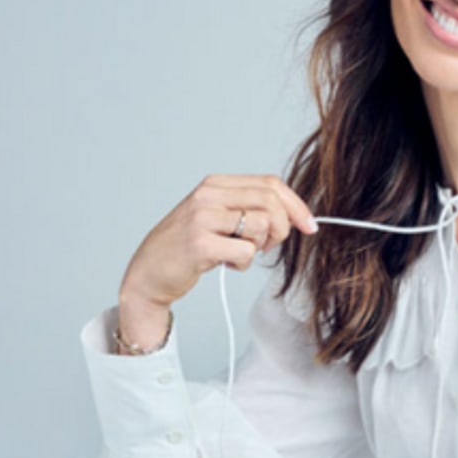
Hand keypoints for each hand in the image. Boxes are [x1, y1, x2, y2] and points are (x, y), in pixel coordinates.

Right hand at [118, 174, 317, 311]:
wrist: (148, 274)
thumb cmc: (189, 247)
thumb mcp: (218, 218)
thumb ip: (250, 209)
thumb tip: (297, 215)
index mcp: (215, 184)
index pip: (270, 183)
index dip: (297, 205)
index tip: (309, 226)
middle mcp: (208, 195)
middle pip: (272, 202)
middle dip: (283, 229)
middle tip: (268, 246)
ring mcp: (202, 218)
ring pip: (263, 226)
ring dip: (259, 247)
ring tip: (236, 253)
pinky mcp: (200, 243)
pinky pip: (247, 251)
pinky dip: (243, 263)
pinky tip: (225, 263)